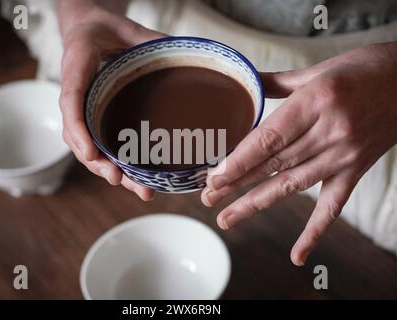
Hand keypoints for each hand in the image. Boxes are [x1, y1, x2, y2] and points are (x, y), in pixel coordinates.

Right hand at [58, 0, 163, 199]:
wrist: (88, 30)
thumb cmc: (102, 27)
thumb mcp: (124, 26)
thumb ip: (148, 39)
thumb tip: (182, 51)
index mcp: (76, 70)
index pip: (71, 103)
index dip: (79, 131)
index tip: (92, 154)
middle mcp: (76, 97)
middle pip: (79, 137)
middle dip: (99, 163)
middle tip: (118, 179)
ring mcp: (85, 111)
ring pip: (90, 148)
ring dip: (112, 171)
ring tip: (141, 191)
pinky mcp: (96, 118)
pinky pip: (100, 144)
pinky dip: (116, 164)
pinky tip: (138, 179)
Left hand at [201, 42, 396, 265]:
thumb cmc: (361, 70)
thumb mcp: (316, 71)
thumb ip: (276, 83)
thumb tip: (244, 82)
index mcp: (315, 102)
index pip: (268, 139)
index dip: (238, 161)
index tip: (214, 176)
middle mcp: (329, 132)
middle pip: (274, 165)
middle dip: (237, 183)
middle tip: (208, 198)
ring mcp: (345, 155)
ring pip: (293, 185)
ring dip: (257, 203)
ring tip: (228, 218)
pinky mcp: (357, 170)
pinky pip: (333, 206)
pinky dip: (314, 232)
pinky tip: (297, 255)